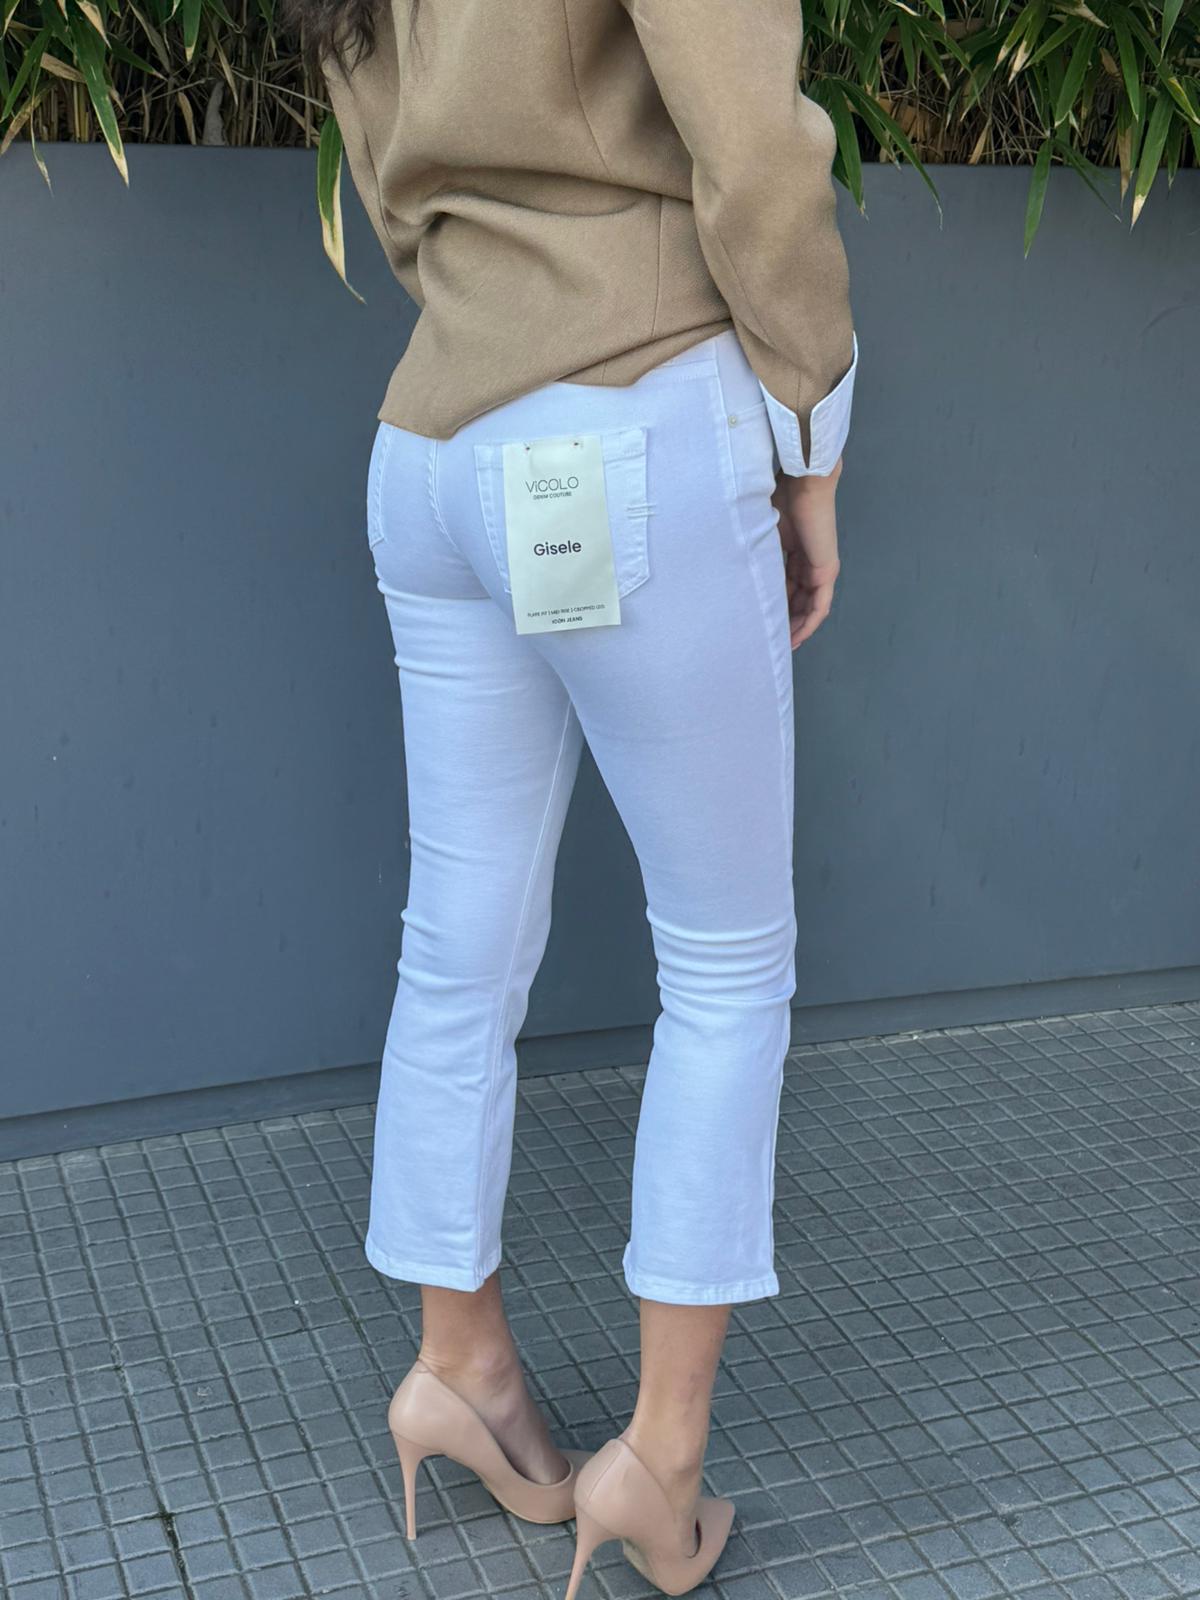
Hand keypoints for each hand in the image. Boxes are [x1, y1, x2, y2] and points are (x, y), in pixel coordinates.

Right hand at [773, 457, 841, 649]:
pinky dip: (810, 623)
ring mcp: (821, 569)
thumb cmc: (782, 497)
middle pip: (799, 601)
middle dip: (787, 622)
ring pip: (811, 608)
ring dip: (799, 628)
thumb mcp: (764, 531)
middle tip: (772, 640)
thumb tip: (734, 565)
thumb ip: (757, 549)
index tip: (763, 621)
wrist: (804, 485)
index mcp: (796, 553)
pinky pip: (820, 606)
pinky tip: (798, 636)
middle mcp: (811, 564)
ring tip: (784, 645)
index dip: (777, 606)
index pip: (787, 587)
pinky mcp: (827, 572)